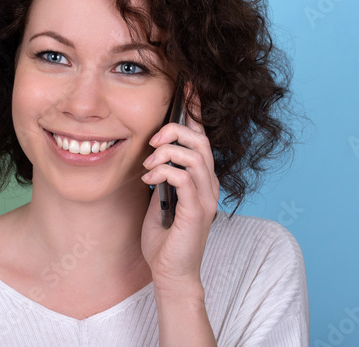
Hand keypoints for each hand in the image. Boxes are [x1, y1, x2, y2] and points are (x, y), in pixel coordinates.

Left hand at [139, 83, 219, 290]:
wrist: (170, 272)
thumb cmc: (164, 238)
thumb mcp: (160, 197)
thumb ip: (162, 174)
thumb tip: (152, 153)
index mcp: (201, 178)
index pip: (202, 137)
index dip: (196, 110)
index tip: (187, 85)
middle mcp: (209, 184)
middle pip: (201, 139)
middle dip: (175, 131)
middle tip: (151, 141)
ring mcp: (206, 198)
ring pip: (196, 154)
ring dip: (167, 152)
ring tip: (149, 166)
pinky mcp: (198, 211)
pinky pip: (185, 176)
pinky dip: (165, 170)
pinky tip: (151, 179)